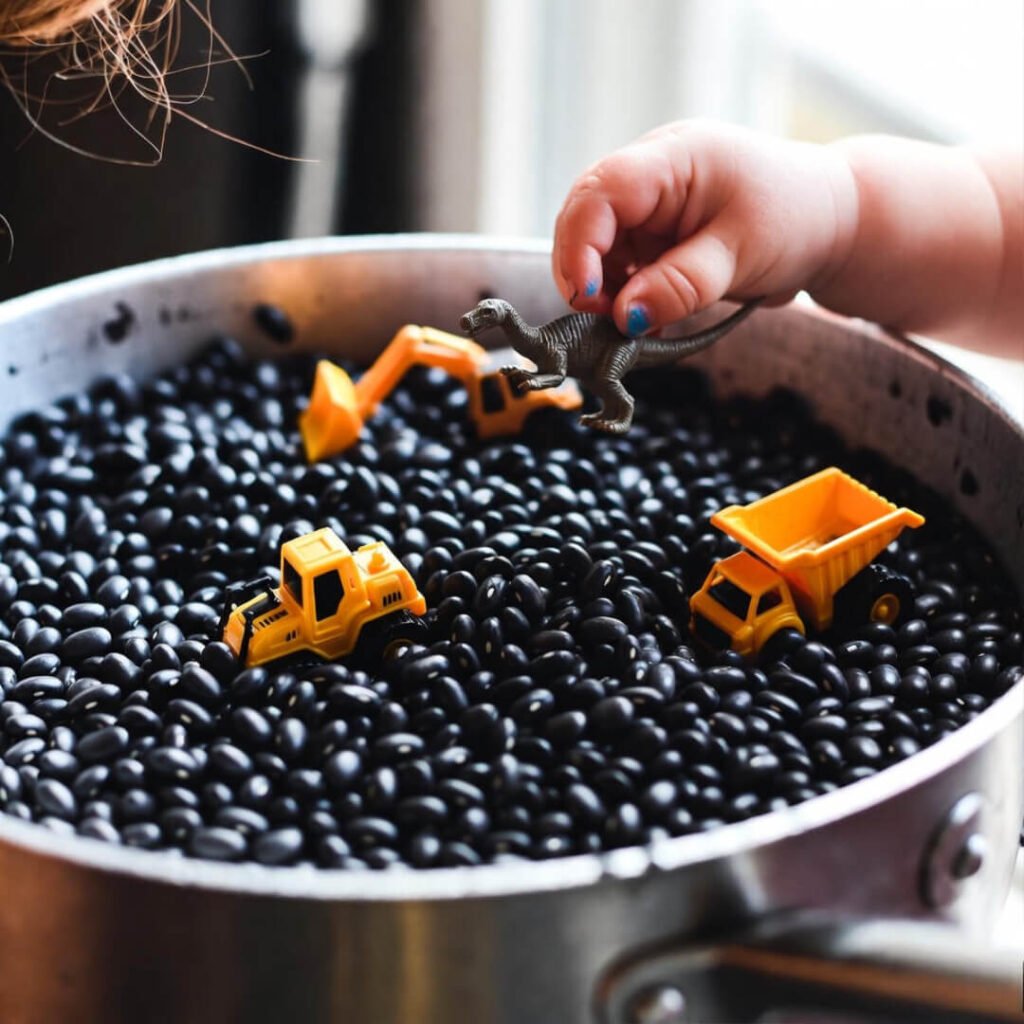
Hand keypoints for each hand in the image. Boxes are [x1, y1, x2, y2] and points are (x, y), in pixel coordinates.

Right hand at [552, 120, 857, 336]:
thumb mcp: (740, 255)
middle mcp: (652, 173)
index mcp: (674, 158)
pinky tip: (644, 318)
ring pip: (595, 245)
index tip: (588, 298)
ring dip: (602, 288)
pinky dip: (621, 294)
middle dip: (583, 271)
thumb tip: (624, 317)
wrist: (831, 222)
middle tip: (603, 319)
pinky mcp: (653, 231)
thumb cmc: (796, 220)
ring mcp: (649, 203)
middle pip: (584, 216)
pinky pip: (618, 263)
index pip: (602, 192)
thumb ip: (680, 284)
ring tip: (630, 324)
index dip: (582, 246)